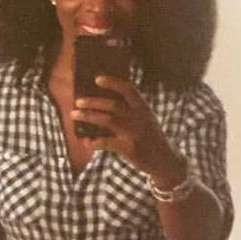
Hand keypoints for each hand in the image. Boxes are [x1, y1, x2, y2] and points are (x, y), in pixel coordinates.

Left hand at [71, 75, 185, 184]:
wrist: (165, 161)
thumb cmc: (150, 139)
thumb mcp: (146, 121)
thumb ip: (130, 112)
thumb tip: (101, 106)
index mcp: (143, 108)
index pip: (128, 89)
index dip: (112, 83)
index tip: (97, 79)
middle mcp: (139, 118)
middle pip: (112, 105)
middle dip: (92, 102)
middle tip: (78, 101)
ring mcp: (134, 133)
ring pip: (107, 121)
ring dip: (88, 116)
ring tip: (75, 115)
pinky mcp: (129, 148)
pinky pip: (106, 142)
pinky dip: (94, 142)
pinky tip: (87, 142)